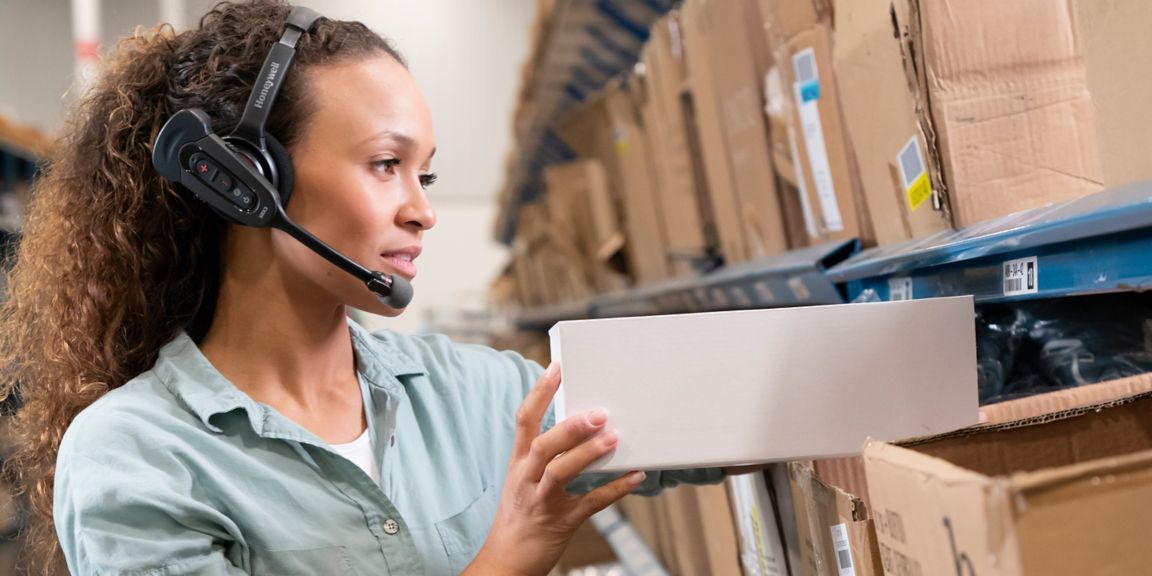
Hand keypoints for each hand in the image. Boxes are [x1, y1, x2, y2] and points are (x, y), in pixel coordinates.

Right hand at [464, 363, 645, 575]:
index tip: (556, 368)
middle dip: (570, 427)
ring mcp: (542, 501)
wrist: (504, 563)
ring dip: (587, 453)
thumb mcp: (523, 481)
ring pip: (560, 472)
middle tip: (598, 412)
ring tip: (613, 437)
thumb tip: (579, 427)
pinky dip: (614, 489)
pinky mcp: (561, 522)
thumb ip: (544, 455)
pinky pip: (590, 504)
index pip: (524, 420)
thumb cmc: (519, 518)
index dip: (539, 393)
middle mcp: (526, 478)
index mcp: (518, 463)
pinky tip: (635, 476)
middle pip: (543, 445)